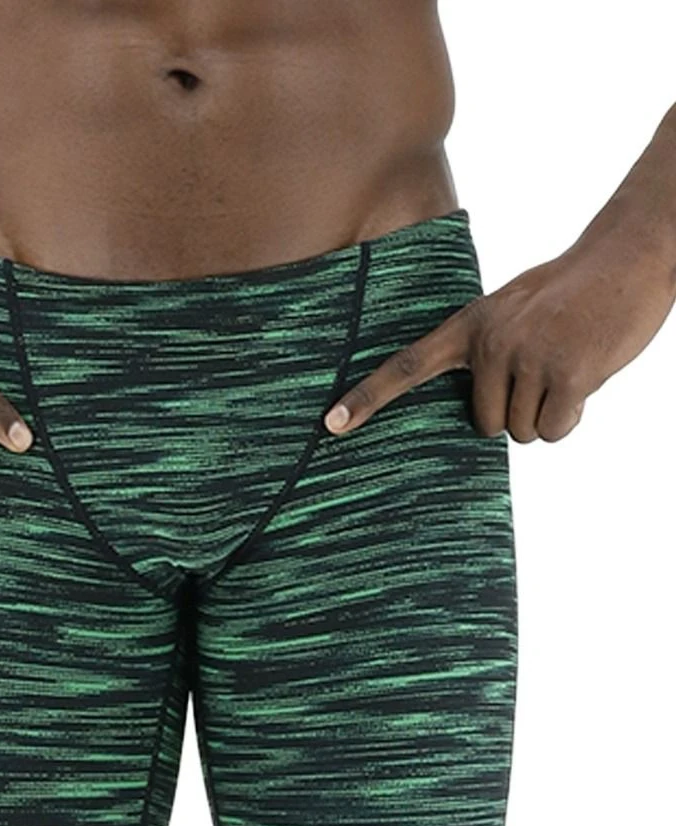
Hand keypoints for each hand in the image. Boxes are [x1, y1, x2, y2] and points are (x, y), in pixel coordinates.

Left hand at [323, 228, 675, 441]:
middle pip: (484, 425)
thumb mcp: (511, 311)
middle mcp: (489, 343)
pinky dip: (570, 419)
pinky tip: (584, 379)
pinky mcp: (565, 375)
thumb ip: (483, 352)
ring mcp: (526, 357)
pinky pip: (553, 431)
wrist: (629, 256)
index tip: (331, 425)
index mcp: (469, 326)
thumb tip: (476, 413)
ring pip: (522, 433)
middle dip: (516, 413)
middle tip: (545, 372)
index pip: (405, 366)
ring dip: (548, 414)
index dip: (366, 398)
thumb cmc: (570, 293)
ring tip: (568, 366)